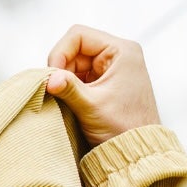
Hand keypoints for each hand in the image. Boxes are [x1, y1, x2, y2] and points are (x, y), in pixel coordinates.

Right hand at [45, 24, 160, 147]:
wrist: (138, 151)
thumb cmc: (123, 127)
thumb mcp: (91, 106)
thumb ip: (68, 88)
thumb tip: (47, 79)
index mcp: (122, 51)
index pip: (78, 35)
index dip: (60, 53)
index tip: (54, 76)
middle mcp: (119, 54)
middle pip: (74, 48)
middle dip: (61, 68)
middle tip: (57, 89)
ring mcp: (112, 67)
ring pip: (74, 62)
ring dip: (65, 78)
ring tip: (67, 98)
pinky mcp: (106, 80)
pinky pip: (79, 74)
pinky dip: (70, 85)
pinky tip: (72, 100)